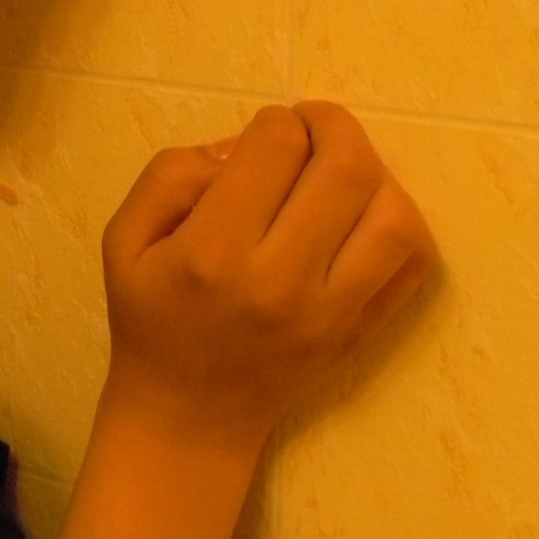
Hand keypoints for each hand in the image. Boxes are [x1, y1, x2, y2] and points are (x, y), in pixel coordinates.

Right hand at [100, 103, 437, 455]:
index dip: (276, 120)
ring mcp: (331, 312)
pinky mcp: (362, 332)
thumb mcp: (123, 239)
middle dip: (334, 126)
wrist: (189, 417)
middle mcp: (280, 281)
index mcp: (212, 253)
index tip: (263, 135)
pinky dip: (401, 223)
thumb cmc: (151, 319)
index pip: (277, 146)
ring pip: (394, 215)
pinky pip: (414, 264)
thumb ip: (171, 175)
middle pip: (348, 169)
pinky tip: (363, 217)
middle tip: (311, 130)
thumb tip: (241, 146)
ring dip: (375, 174)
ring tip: (340, 175)